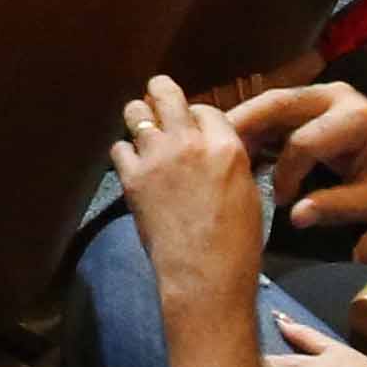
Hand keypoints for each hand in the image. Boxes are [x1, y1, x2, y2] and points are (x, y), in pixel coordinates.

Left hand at [109, 77, 268, 312]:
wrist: (204, 274)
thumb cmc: (237, 242)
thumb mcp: (247, 191)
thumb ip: (228, 159)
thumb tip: (214, 147)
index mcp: (225, 146)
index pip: (206, 108)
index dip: (198, 115)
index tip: (195, 126)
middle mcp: (189, 142)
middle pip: (165, 92)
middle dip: (161, 92)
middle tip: (160, 102)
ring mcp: (156, 157)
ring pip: (135, 112)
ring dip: (140, 118)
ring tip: (144, 130)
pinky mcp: (132, 177)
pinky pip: (118, 147)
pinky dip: (125, 153)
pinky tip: (134, 164)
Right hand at [222, 79, 366, 236]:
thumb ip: (338, 207)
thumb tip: (296, 216)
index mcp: (356, 118)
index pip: (305, 141)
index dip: (286, 173)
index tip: (281, 201)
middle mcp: (335, 96)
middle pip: (277, 104)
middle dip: (243, 128)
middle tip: (212, 155)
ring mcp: (321, 95)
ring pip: (270, 103)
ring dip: (242, 125)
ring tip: (214, 151)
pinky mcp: (310, 102)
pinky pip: (275, 110)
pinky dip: (253, 127)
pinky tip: (235, 149)